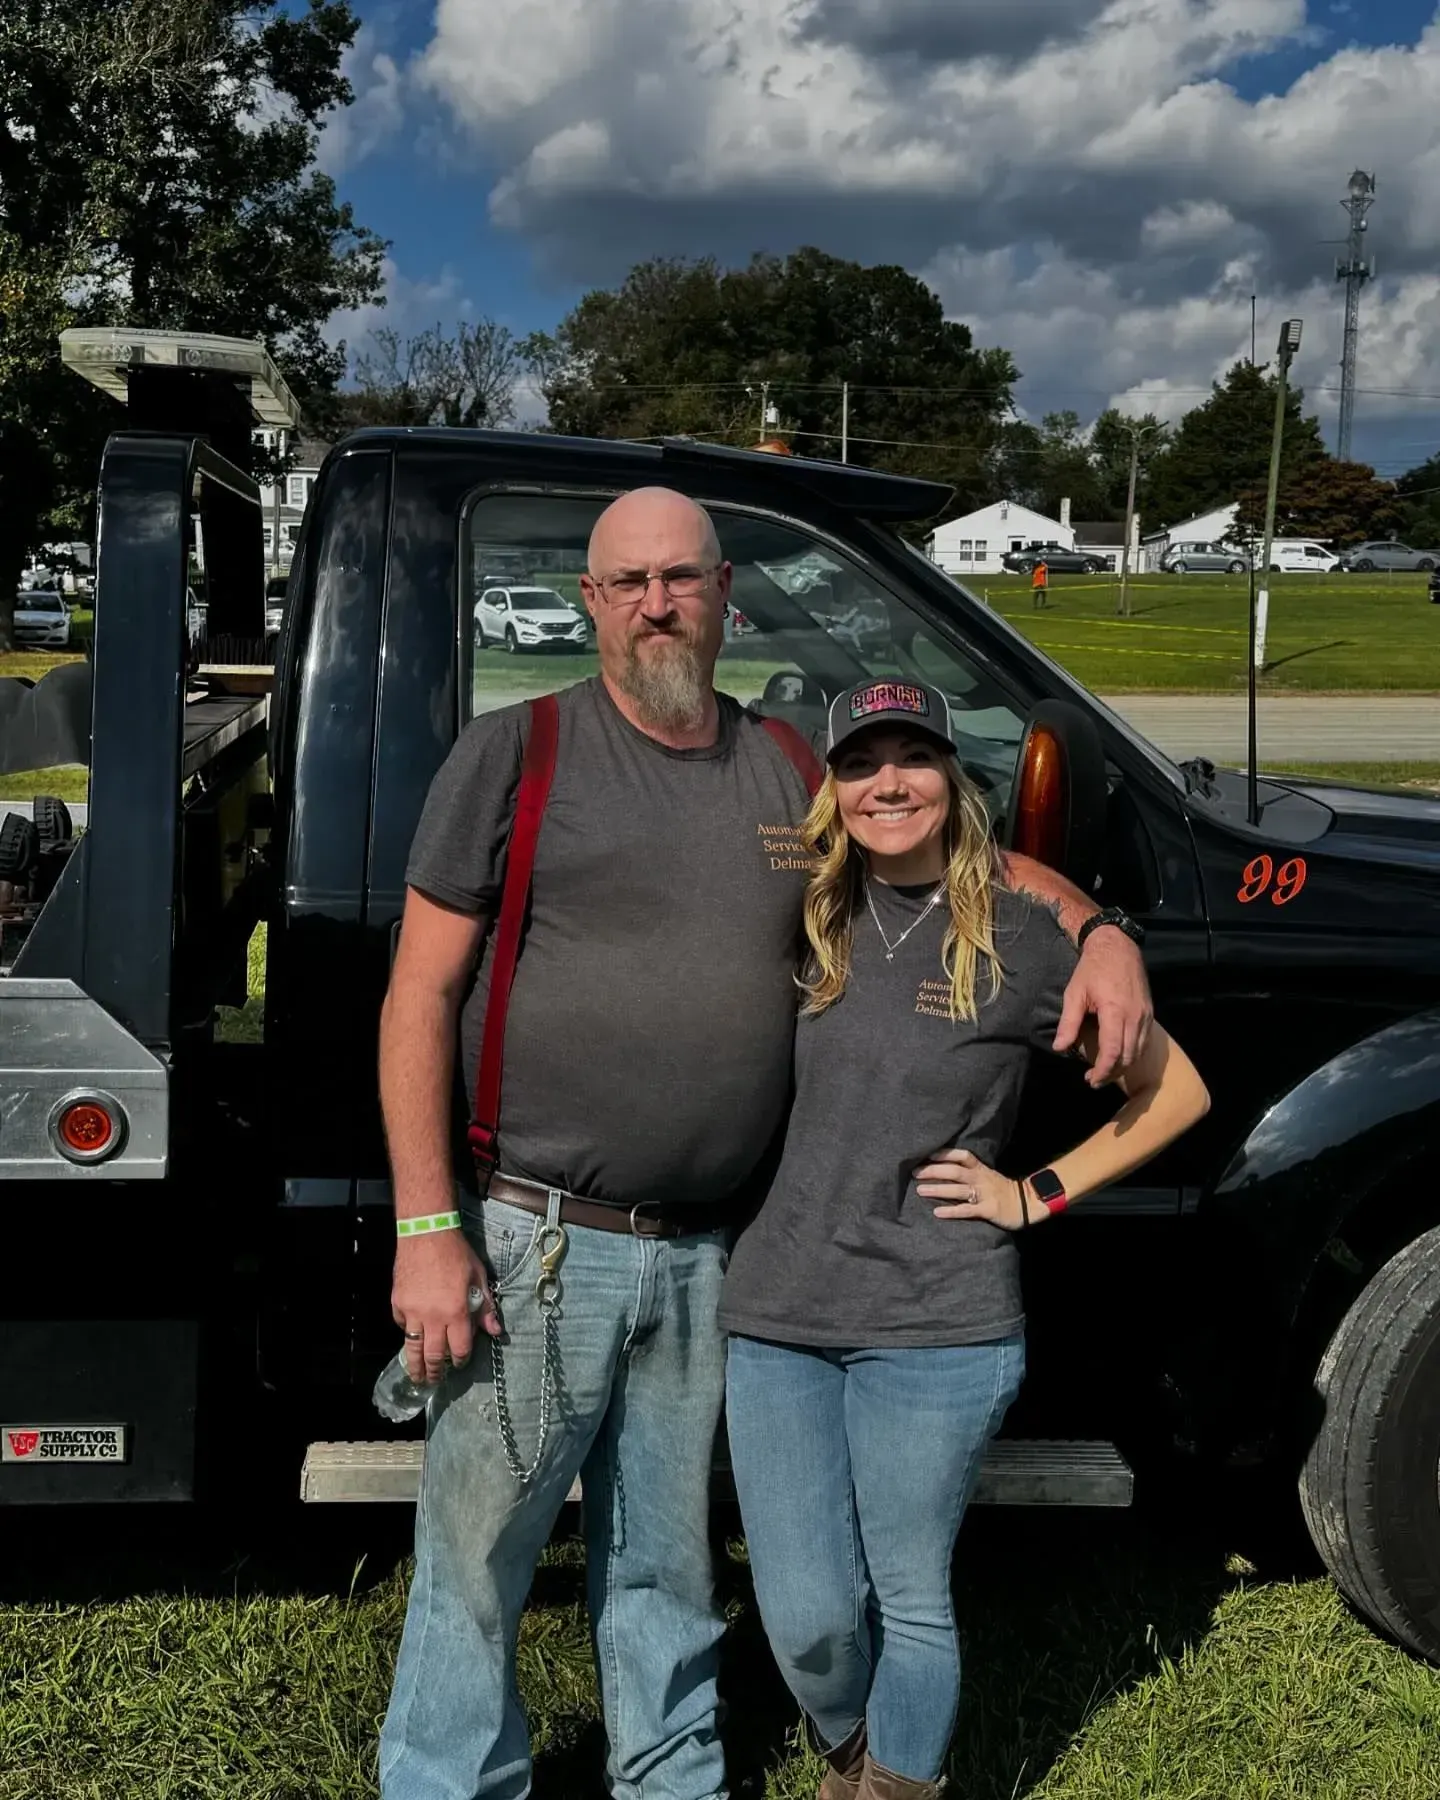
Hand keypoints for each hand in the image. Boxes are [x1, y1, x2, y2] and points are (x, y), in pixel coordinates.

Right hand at [392, 1229, 499, 1384]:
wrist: (426, 1234)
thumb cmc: (457, 1254)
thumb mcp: (479, 1278)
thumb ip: (486, 1307)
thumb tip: (495, 1331)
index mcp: (457, 1311)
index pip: (460, 1348)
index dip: (461, 1359)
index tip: (461, 1362)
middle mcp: (434, 1317)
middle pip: (434, 1355)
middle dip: (437, 1371)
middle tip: (437, 1380)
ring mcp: (412, 1312)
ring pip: (413, 1348)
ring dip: (416, 1366)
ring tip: (419, 1377)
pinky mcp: (398, 1304)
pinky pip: (402, 1326)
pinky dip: (407, 1333)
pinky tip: (412, 1337)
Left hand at [915, 1149, 1049, 1231]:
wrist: (1027, 1203)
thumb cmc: (1001, 1189)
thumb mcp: (986, 1175)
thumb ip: (969, 1172)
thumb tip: (943, 1169)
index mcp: (980, 1168)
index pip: (962, 1156)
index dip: (945, 1153)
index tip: (927, 1153)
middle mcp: (980, 1179)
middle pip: (954, 1171)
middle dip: (934, 1171)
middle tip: (915, 1172)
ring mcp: (984, 1194)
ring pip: (958, 1190)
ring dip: (938, 1189)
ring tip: (920, 1190)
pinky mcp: (988, 1210)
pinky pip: (967, 1210)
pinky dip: (952, 1211)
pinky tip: (937, 1212)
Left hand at [1053, 926, 1152, 1086]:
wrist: (1117, 946)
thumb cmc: (1092, 969)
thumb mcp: (1074, 993)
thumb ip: (1068, 1022)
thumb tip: (1059, 1048)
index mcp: (1115, 1011)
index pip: (1113, 1051)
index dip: (1103, 1071)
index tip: (1091, 1080)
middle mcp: (1135, 1016)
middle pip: (1128, 1057)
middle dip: (1112, 1073)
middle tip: (1094, 1080)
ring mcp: (1146, 1015)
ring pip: (1139, 1051)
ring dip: (1123, 1066)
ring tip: (1105, 1072)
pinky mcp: (1150, 1013)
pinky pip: (1144, 1041)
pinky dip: (1132, 1053)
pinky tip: (1118, 1056)